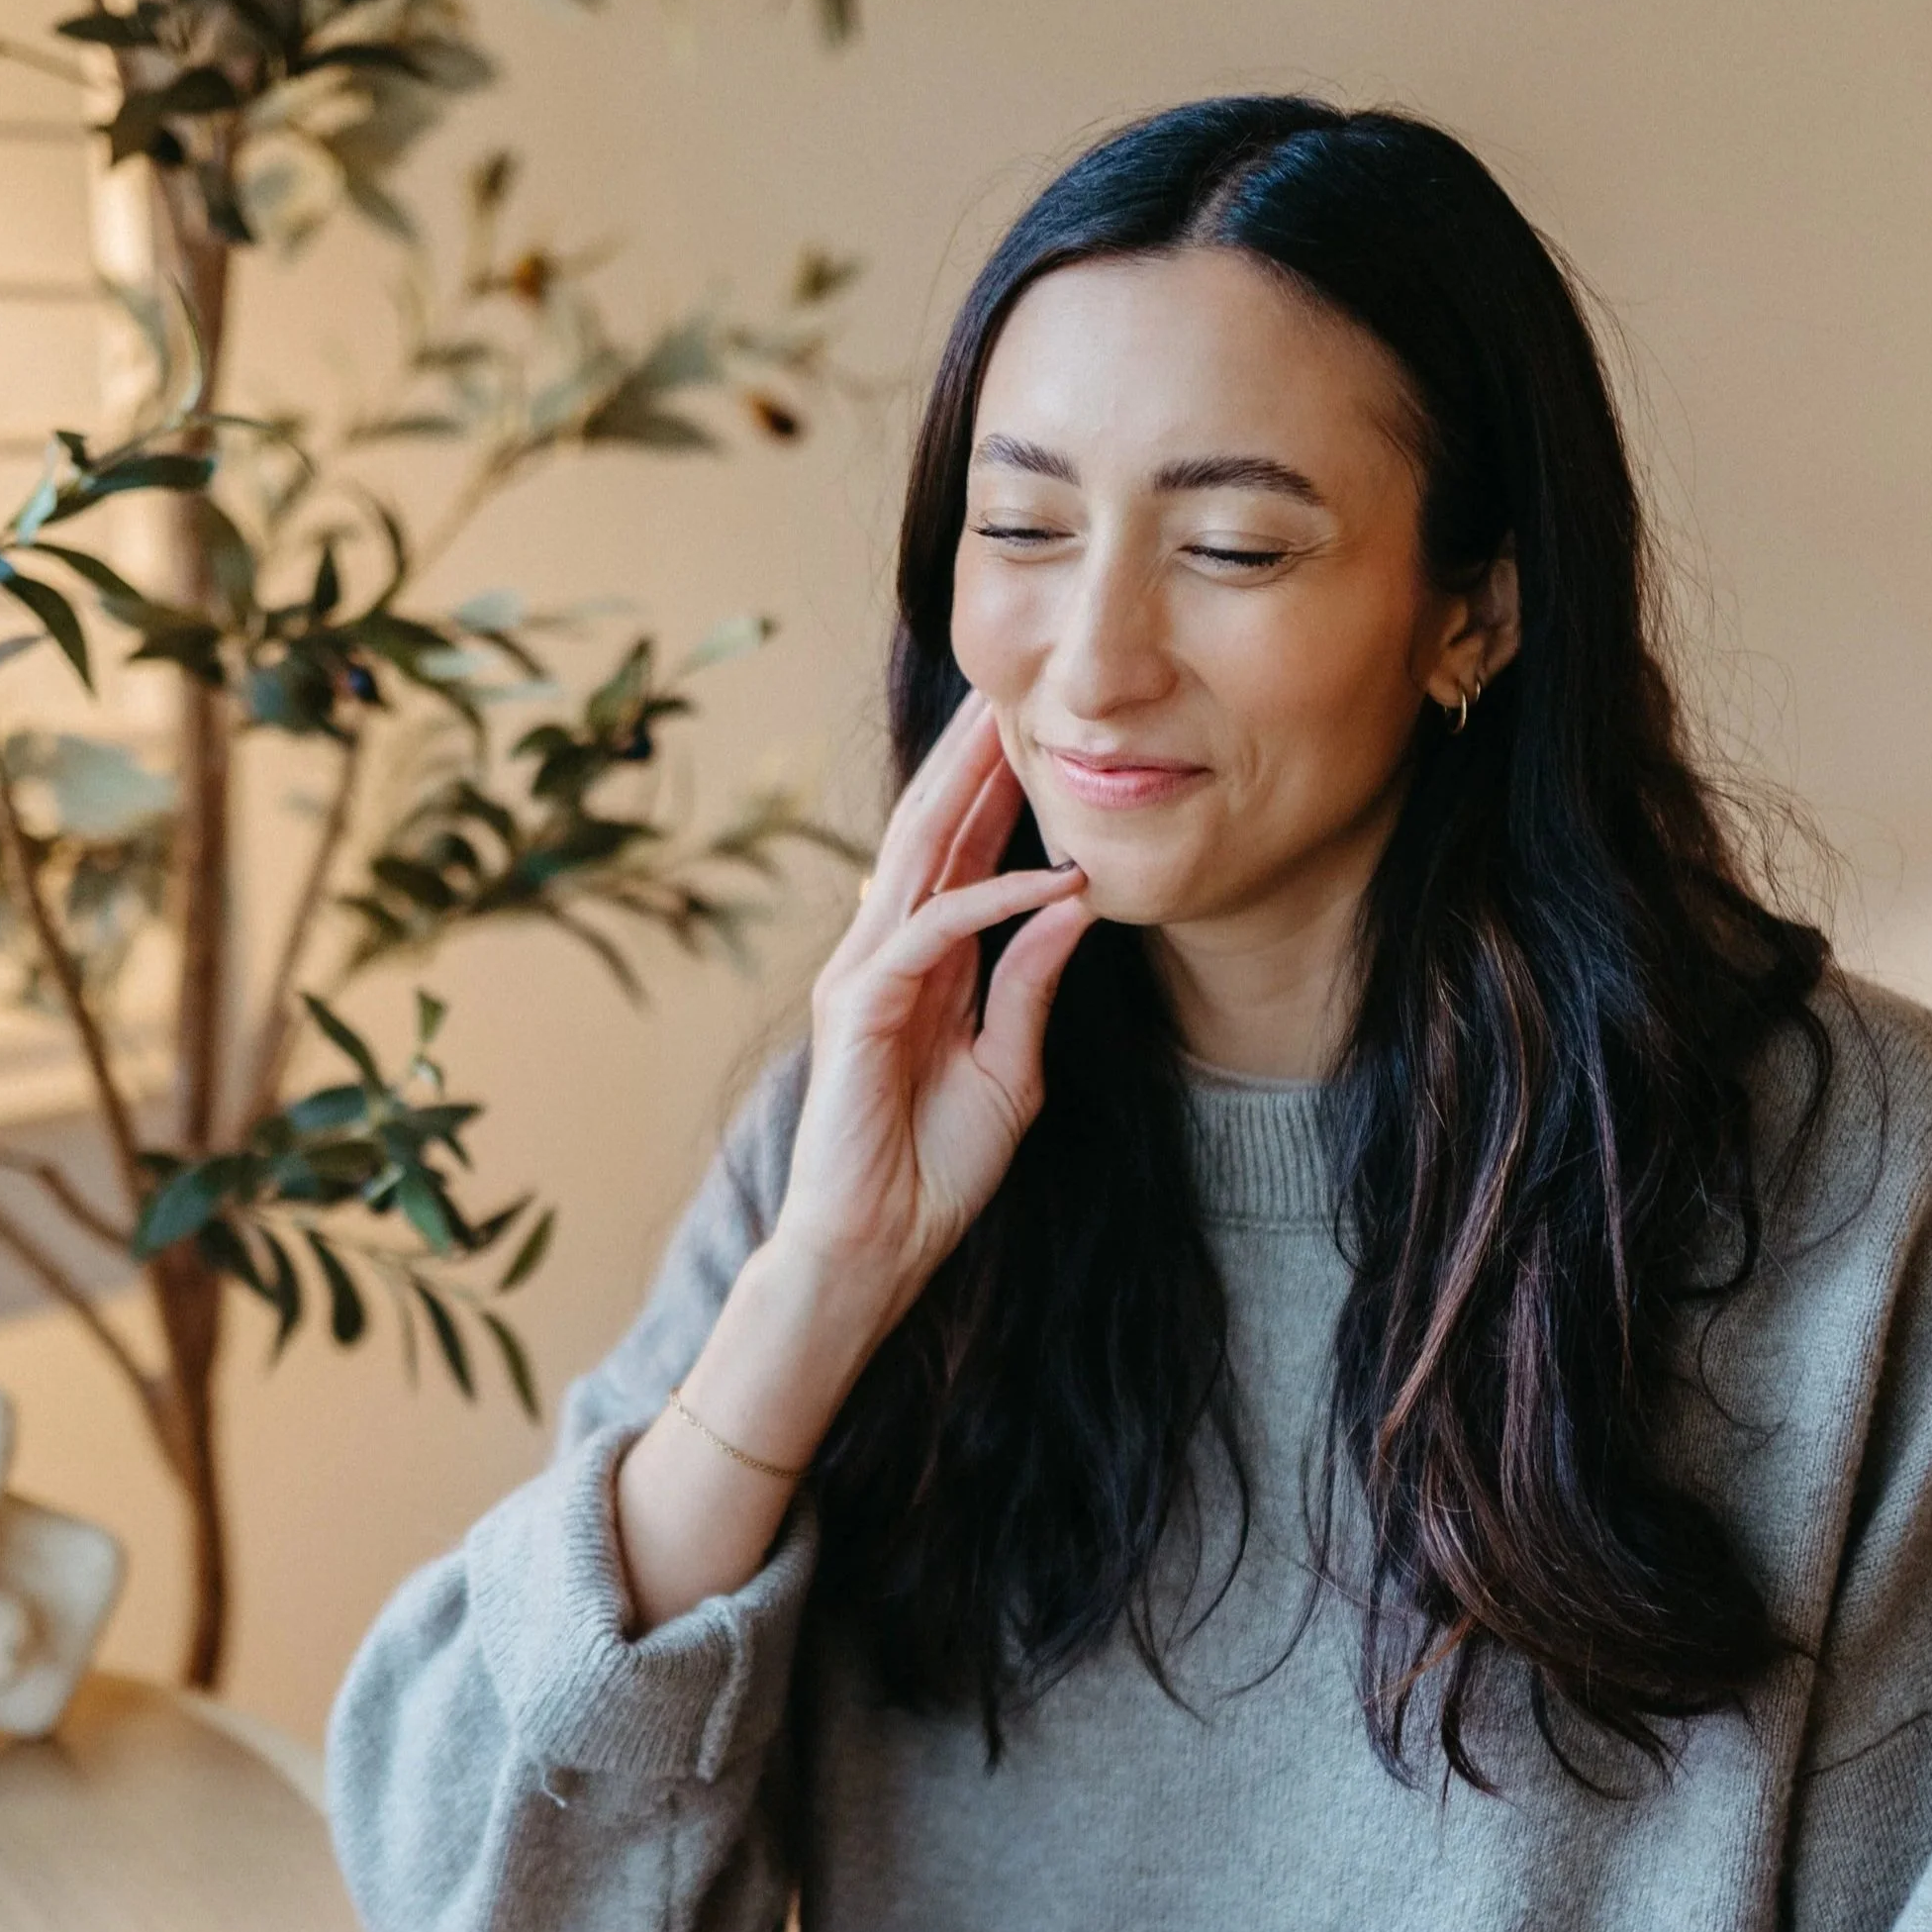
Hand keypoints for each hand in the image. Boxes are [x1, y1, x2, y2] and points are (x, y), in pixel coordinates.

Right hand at [612, 693, 1090, 1636]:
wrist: (874, 1250)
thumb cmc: (932, 1175)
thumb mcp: (1011, 1071)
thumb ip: (1031, 987)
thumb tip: (1071, 902)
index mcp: (922, 965)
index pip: (959, 855)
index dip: (995, 789)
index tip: (1041, 727)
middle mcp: (885, 954)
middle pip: (932, 831)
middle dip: (973, 756)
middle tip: (1019, 680)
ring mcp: (864, 976)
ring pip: (920, 857)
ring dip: (974, 791)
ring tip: (1022, 727)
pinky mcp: (860, 1009)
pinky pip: (936, 931)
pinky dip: (999, 899)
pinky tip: (1060, 877)